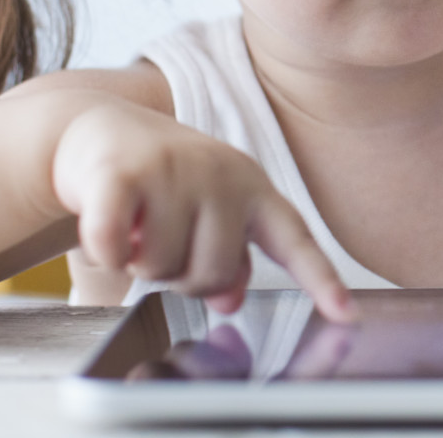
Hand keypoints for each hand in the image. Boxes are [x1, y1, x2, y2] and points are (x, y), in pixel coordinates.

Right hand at [51, 102, 352, 320]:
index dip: (321, 281)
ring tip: (137, 227)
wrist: (95, 127)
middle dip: (181, 278)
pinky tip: (107, 229)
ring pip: (161, 267)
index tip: (346, 315)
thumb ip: (226, 256)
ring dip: (140, 262)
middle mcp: (223, 175)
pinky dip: (106, 251)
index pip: (295, 240)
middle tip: (162, 246)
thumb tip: (230, 301)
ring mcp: (174, 169)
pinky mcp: (122, 172)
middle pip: (212, 275)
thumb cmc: (160, 181)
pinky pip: (115, 247)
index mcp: (254, 189)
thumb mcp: (204, 214)